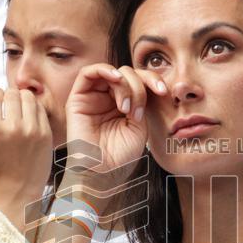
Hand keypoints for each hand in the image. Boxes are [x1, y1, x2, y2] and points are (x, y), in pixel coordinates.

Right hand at [0, 88, 54, 229]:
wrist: (19, 191)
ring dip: (23, 98)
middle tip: (9, 103)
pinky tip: (30, 116)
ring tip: (20, 108)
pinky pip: (41, 109)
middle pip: (13, 92)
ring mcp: (32, 130)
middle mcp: (14, 127)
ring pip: (29, 97)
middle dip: (9, 94)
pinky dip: (35, 108)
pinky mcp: (46, 134)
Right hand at [62, 64, 165, 204]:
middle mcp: (110, 98)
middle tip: (137, 112)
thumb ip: (143, 101)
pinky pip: (88, 73)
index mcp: (127, 104)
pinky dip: (105, 70)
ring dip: (125, 84)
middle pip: (129, 74)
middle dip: (139, 88)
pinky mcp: (78, 98)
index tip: (164, 93)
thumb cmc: (121, 155)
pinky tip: (116, 79)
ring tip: (125, 107)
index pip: (141, 82)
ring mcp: (94, 97)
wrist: (102, 172)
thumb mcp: (140, 125)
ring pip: (113, 72)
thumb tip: (147, 82)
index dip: (154, 81)